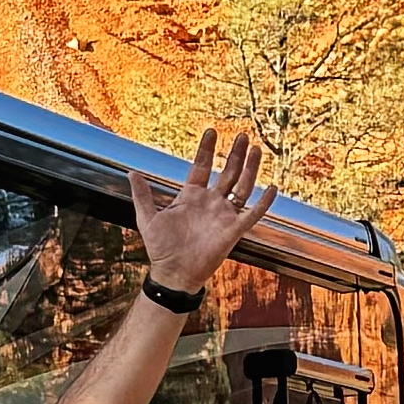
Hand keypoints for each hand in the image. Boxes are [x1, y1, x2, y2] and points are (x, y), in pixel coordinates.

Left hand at [126, 125, 281, 293]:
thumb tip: (131, 173)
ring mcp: (223, 214)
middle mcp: (210, 202)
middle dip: (234, 153)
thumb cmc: (161, 248)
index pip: (201, 166)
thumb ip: (142, 196)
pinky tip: (272, 188)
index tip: (211, 130)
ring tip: (256, 149)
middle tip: (242, 135)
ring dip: (249, 169)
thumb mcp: (148, 218)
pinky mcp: (234, 230)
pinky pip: (252, 214)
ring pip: (242, 186)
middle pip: (226, 172)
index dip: (206, 149)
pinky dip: (263, 202)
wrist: (173, 273)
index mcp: (191, 196)